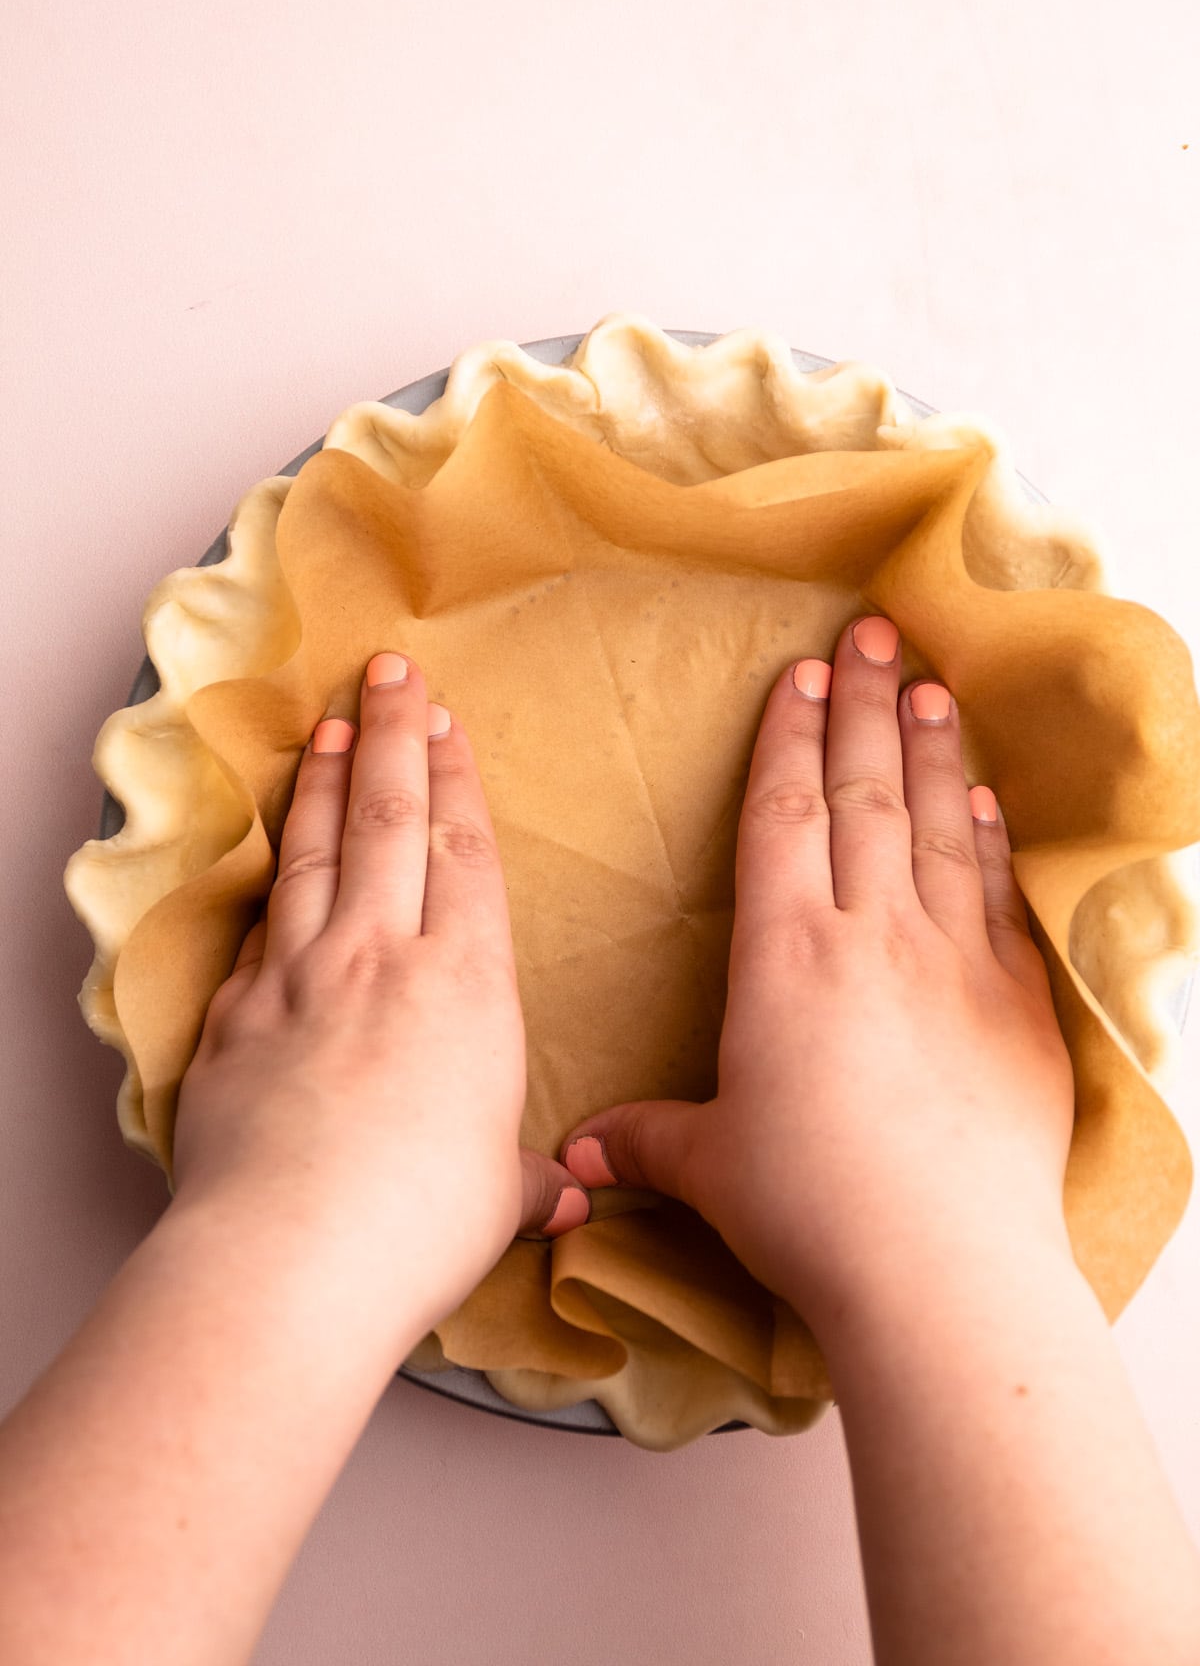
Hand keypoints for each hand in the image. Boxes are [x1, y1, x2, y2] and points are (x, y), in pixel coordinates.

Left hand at [171, 652, 591, 1340]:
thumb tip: (569, 1192)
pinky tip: (273, 864)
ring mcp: (297, 979)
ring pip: (313, 854)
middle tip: (388, 670)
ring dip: (323, 783)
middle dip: (391, 735)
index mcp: (465, 984)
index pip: (461, 851)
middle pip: (386, 820)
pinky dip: (268, 886)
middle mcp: (380, 958)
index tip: (444, 721)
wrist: (291, 1259)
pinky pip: (256, 931)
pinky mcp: (231, 1018)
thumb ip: (529, 1175)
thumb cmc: (418, 1227)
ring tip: (327, 724)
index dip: (453, 778)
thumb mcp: (501, 1196)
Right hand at [559, 615, 1075, 1336]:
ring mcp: (954, 963)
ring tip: (934, 686)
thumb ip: (644, 1139)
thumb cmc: (811, 1210)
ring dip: (935, 751)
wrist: (940, 1268)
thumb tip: (574, 1155)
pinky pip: (1000, 897)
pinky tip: (988, 801)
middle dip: (867, 705)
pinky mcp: (1016, 1007)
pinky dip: (993, 840)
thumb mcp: (709, 1166)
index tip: (804, 675)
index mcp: (786, 955)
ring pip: (942, 828)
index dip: (792, 737)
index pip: (785, 815)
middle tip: (878, 631)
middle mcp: (872, 936)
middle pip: (867, 793)